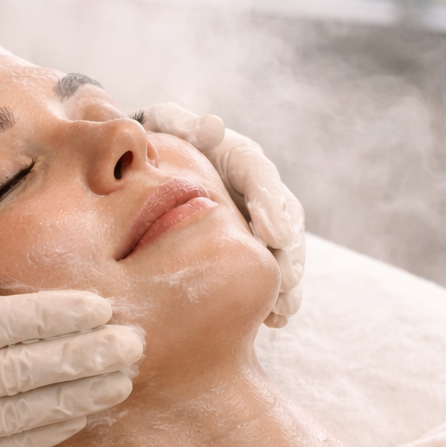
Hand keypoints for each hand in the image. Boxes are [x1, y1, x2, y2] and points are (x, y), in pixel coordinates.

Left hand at [141, 104, 304, 327]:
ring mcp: (259, 221)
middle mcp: (259, 190)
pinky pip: (268, 272)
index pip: (263, 179)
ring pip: (284, 251)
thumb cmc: (161, 144)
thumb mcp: (168, 126)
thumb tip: (211, 127)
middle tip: (287, 281)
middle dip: (289, 253)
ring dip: (288, 282)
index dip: (272, 206)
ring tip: (284, 309)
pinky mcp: (251, 247)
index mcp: (241, 159)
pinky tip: (274, 321)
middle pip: (286, 220)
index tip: (274, 234)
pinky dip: (274, 295)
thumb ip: (185, 126)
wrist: (156, 164)